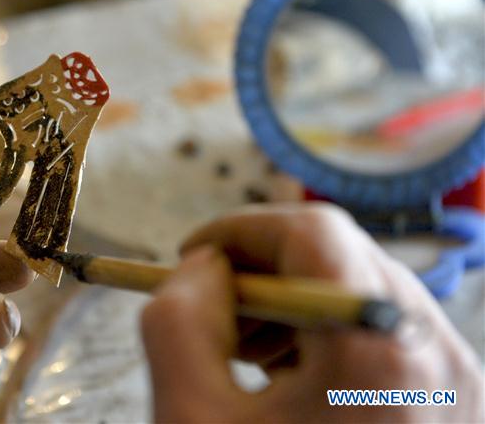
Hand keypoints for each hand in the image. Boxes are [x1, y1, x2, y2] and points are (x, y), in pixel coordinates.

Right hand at [141, 202, 483, 422]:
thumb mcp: (191, 418)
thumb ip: (178, 318)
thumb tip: (204, 267)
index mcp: (378, 352)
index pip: (312, 233)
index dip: (240, 231)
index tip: (191, 260)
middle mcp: (440, 357)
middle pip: (343, 260)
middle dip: (262, 271)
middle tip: (209, 309)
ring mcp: (463, 387)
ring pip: (366, 295)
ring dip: (293, 305)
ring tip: (242, 349)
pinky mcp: (461, 409)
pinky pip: (388, 337)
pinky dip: (329, 338)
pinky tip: (286, 380)